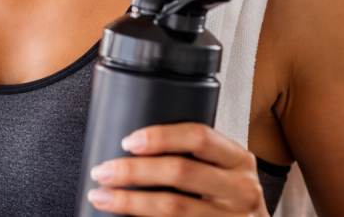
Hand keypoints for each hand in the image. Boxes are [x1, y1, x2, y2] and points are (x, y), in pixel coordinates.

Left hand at [88, 123, 268, 216]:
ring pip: (172, 207)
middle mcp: (241, 189)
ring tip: (102, 196)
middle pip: (180, 171)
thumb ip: (196, 157)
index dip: (160, 136)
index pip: (199, 136)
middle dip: (133, 171)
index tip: (128, 141)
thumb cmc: (229, 199)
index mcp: (239, 160)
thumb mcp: (224, 171)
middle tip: (103, 171)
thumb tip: (134, 144)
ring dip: (129, 202)